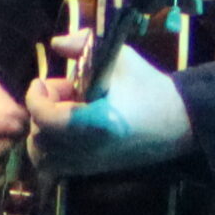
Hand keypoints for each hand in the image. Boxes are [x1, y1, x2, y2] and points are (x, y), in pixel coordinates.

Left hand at [26, 47, 191, 182]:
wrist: (178, 121)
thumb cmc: (149, 88)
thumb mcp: (120, 58)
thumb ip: (84, 45)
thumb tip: (56, 43)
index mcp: (96, 122)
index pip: (46, 118)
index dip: (36, 98)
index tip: (42, 82)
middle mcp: (89, 149)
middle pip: (39, 136)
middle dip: (41, 112)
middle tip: (60, 93)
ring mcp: (90, 164)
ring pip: (43, 156)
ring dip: (42, 132)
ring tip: (62, 112)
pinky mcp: (92, 170)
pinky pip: (55, 167)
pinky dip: (49, 150)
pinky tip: (66, 128)